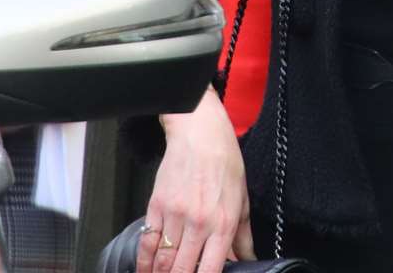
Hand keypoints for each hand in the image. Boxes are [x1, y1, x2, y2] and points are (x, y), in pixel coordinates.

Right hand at [138, 88, 254, 272]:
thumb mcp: (243, 198)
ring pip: (163, 261)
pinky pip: (147, 243)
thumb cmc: (224, 162)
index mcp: (223, 223)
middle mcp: (199, 223)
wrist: (200, 133)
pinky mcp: (156, 207)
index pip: (212, 269)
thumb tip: (248, 259)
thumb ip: (244, 235)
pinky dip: (143, 262)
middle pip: (183, 270)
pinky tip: (145, 271)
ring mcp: (175, 216)